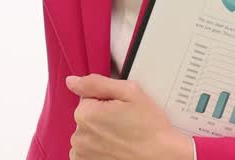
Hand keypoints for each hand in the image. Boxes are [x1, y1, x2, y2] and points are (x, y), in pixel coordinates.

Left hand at [65, 74, 192, 159]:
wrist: (163, 157)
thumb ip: (96, 83)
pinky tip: (114, 150)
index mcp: (85, 113)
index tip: (122, 111)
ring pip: (86, 135)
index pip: (88, 98)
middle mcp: (78, 136)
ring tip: (121, 140)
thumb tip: (71, 81)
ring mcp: (82, 155)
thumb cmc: (150, 127)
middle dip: (102, 118)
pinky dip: (97, 151)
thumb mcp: (129, 93)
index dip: (107, 102)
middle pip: (86, 118)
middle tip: (125, 125)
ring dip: (99, 136)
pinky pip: (86, 153)